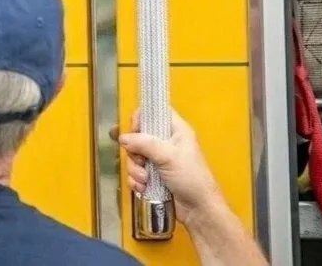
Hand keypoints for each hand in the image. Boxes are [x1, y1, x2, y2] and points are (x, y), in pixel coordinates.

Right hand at [113, 109, 224, 225]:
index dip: (141, 118)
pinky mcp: (153, 176)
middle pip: (139, 136)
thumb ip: (144, 143)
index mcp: (176, 131)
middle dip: (135, 152)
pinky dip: (136, 180)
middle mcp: (166, 142)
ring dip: (136, 169)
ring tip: (145, 180)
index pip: (155, 112)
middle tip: (142, 161)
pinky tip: (143, 188)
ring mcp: (159, 160)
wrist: (199, 210)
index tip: (135, 131)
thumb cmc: (190, 178)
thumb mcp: (168, 156)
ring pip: (135, 156)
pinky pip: (136, 172)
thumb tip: (122, 137)